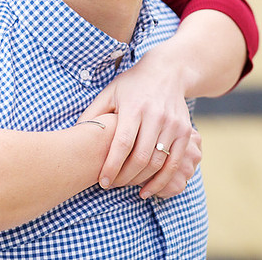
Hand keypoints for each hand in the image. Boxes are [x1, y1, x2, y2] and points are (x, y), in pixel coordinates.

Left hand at [79, 57, 196, 197]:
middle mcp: (156, 116)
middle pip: (140, 157)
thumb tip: (76, 135)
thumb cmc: (132, 85)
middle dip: (124, 177)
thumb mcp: (109, 92)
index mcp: (134, 107)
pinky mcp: (185, 132)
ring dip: (141, 181)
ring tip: (126, 186)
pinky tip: (147, 190)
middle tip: (112, 185)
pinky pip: (174, 163)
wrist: (167, 72)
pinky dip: (162, 181)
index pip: (122, 143)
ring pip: (157, 163)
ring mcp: (173, 124)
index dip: (112, 166)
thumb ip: (93, 113)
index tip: (103, 182)